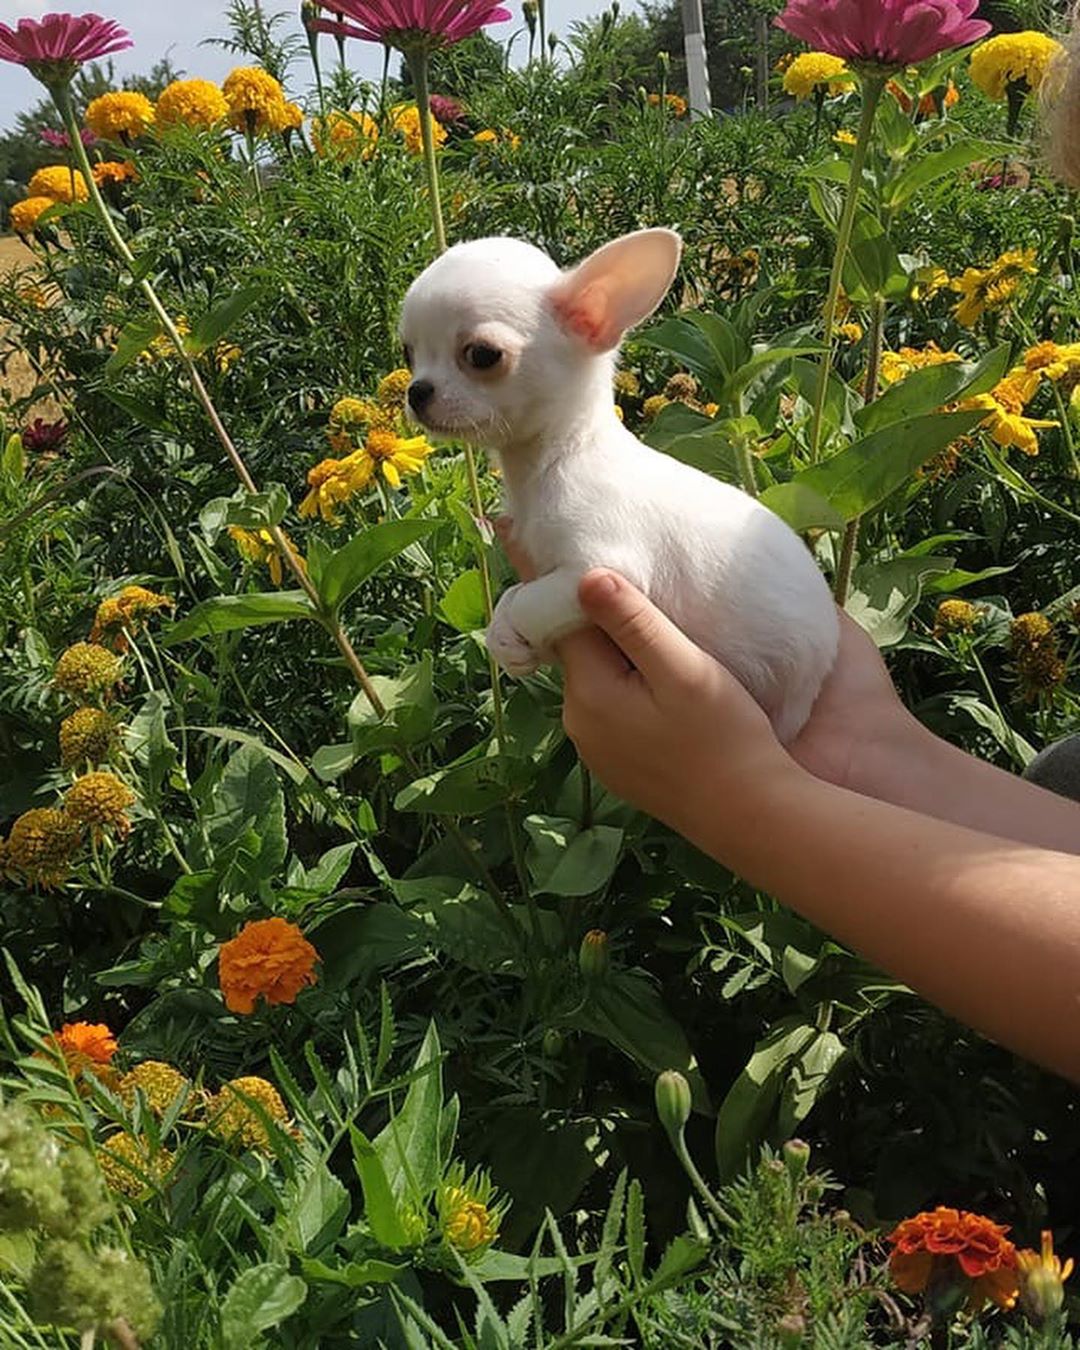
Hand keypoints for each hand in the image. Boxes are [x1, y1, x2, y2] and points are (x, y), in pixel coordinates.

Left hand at [493, 518, 917, 808]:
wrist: (751, 816)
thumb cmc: (725, 737)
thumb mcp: (682, 669)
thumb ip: (633, 622)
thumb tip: (582, 573)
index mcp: (588, 691)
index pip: (557, 616)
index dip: (550, 573)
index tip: (517, 527)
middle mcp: (579, 721)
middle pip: (576, 647)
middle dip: (589, 612)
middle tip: (610, 569)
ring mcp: (597, 748)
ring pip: (595, 677)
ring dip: (612, 649)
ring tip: (645, 622)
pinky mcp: (619, 764)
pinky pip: (611, 706)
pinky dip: (623, 683)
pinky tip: (659, 678)